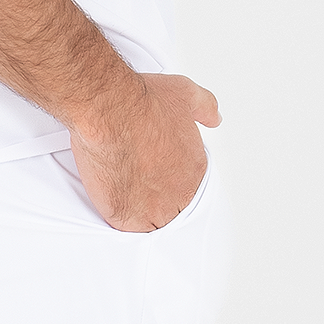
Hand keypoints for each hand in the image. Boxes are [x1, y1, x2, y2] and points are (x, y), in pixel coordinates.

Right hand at [69, 73, 220, 232]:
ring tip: (129, 194)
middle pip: (175, 209)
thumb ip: (205, 107)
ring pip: (153, 223)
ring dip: (144, 213)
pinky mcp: (125, 216)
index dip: (173, 180)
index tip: (158, 171)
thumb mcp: (185, 94)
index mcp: (194, 169)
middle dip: (161, 199)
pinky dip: (122, 219)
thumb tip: (213, 116)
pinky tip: (116, 203)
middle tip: (141, 183)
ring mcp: (152, 208)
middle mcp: (178, 193)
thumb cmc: (142, 102)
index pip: (191, 187)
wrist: (110, 108)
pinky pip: (127, 229)